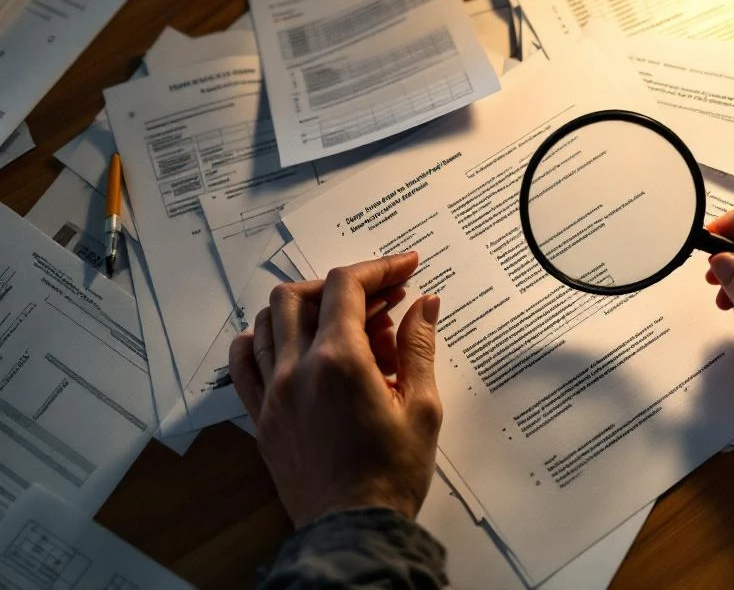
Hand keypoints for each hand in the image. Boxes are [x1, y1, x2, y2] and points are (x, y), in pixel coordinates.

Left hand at [229, 252, 442, 526]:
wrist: (353, 532)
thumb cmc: (390, 477)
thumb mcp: (422, 407)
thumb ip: (419, 347)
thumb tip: (424, 305)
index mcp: (338, 363)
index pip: (348, 286)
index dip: (380, 267)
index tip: (405, 267)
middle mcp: (296, 370)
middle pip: (302, 293)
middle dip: (345, 284)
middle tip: (383, 299)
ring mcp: (272, 393)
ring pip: (269, 320)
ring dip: (307, 305)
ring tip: (345, 323)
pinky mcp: (262, 417)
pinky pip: (244, 362)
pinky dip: (262, 338)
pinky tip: (290, 343)